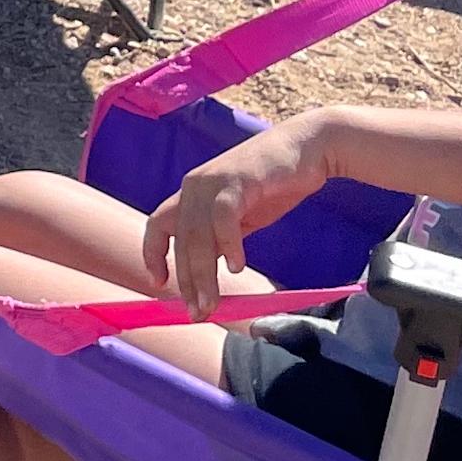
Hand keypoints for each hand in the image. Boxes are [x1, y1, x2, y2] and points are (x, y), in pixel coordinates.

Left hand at [139, 116, 328, 316]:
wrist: (308, 148)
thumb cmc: (274, 184)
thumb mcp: (241, 216)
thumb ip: (220, 238)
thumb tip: (207, 270)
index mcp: (190, 194)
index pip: (157, 226)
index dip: (153, 255)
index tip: (158, 284)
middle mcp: (193, 187)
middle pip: (179, 240)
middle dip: (186, 280)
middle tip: (196, 312)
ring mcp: (213, 181)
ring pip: (197, 234)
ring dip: (202, 273)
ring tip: (211, 302)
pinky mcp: (237, 180)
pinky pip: (223, 218)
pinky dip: (228, 244)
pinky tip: (237, 267)